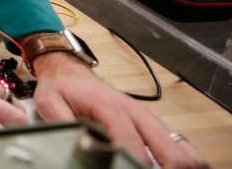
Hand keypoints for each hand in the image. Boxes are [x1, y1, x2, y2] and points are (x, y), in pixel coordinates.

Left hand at [33, 52, 208, 168]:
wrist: (71, 72)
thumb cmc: (62, 88)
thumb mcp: (49, 102)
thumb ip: (62, 122)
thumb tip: (75, 142)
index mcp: (111, 108)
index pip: (132, 144)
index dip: (134, 165)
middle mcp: (136, 113)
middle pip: (168, 149)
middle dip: (167, 168)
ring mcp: (148, 119)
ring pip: (181, 147)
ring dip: (179, 165)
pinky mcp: (153, 124)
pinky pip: (179, 144)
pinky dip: (183, 160)